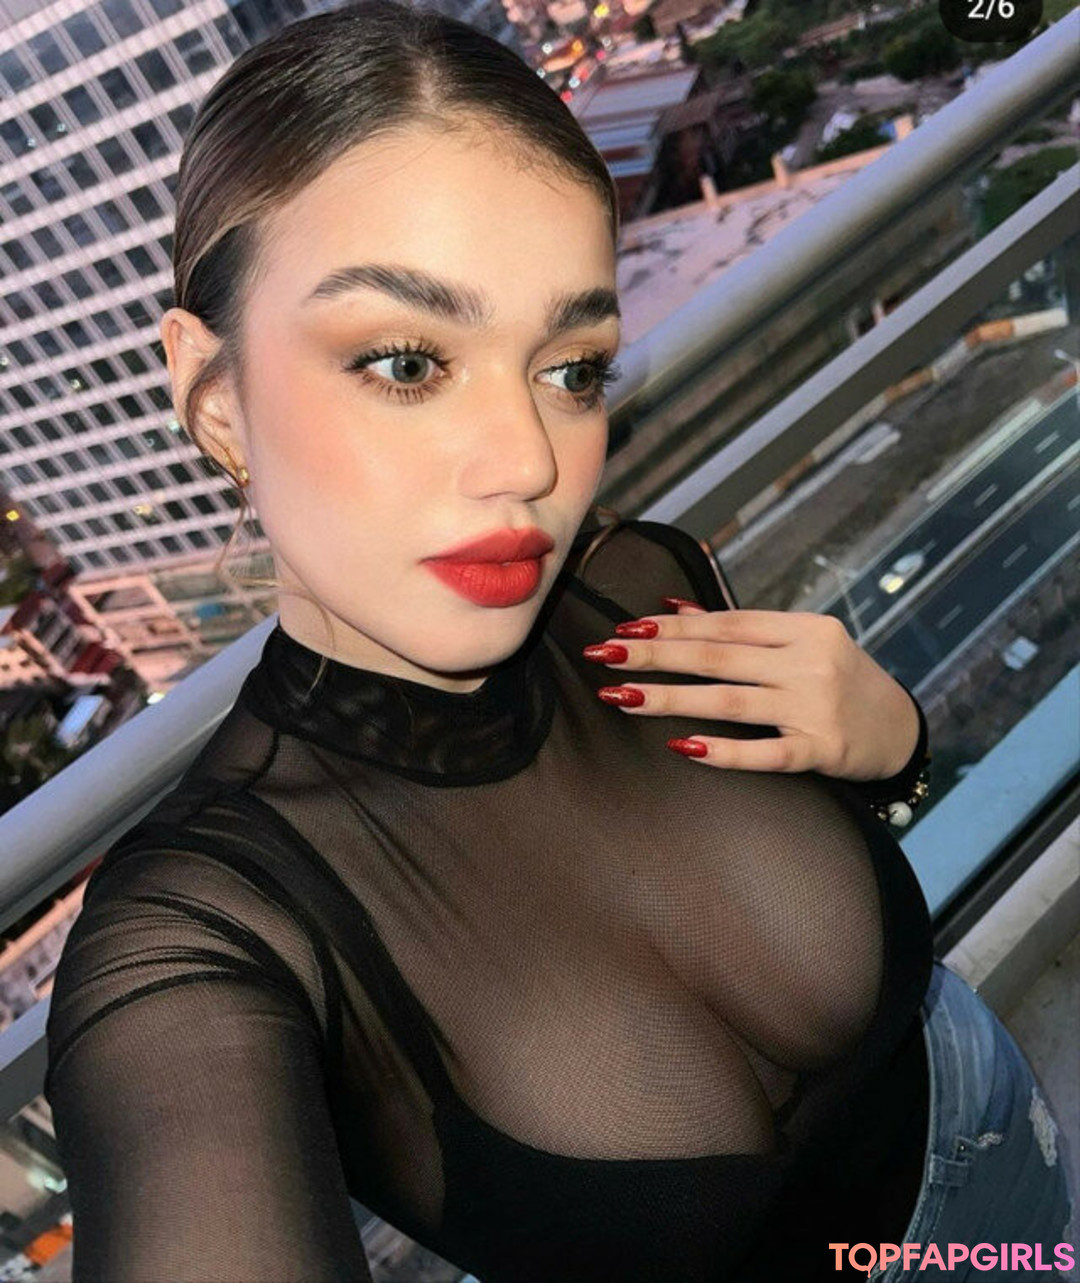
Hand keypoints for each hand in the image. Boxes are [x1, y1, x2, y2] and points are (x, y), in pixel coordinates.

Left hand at [582, 599, 919, 779]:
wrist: (904, 730)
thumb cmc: (840, 681)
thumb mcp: (801, 645)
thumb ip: (740, 630)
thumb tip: (672, 610)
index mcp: (803, 628)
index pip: (725, 625)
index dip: (671, 628)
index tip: (624, 630)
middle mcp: (810, 661)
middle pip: (718, 658)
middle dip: (655, 655)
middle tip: (603, 654)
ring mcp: (817, 706)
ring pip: (730, 701)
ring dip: (670, 699)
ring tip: (620, 696)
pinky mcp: (824, 749)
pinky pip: (766, 753)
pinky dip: (724, 750)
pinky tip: (683, 747)